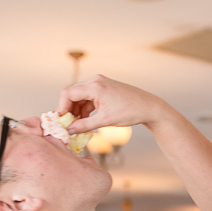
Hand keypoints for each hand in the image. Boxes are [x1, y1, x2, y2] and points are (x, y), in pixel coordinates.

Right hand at [57, 75, 171, 134]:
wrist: (149, 107)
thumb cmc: (130, 112)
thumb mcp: (105, 121)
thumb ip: (85, 125)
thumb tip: (69, 130)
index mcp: (95, 86)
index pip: (68, 93)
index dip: (62, 108)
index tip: (62, 121)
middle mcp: (96, 80)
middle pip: (73, 93)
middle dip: (69, 110)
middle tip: (69, 125)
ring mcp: (100, 83)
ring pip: (80, 96)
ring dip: (77, 110)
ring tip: (78, 125)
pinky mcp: (104, 87)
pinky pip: (89, 97)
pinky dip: (85, 108)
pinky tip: (86, 120)